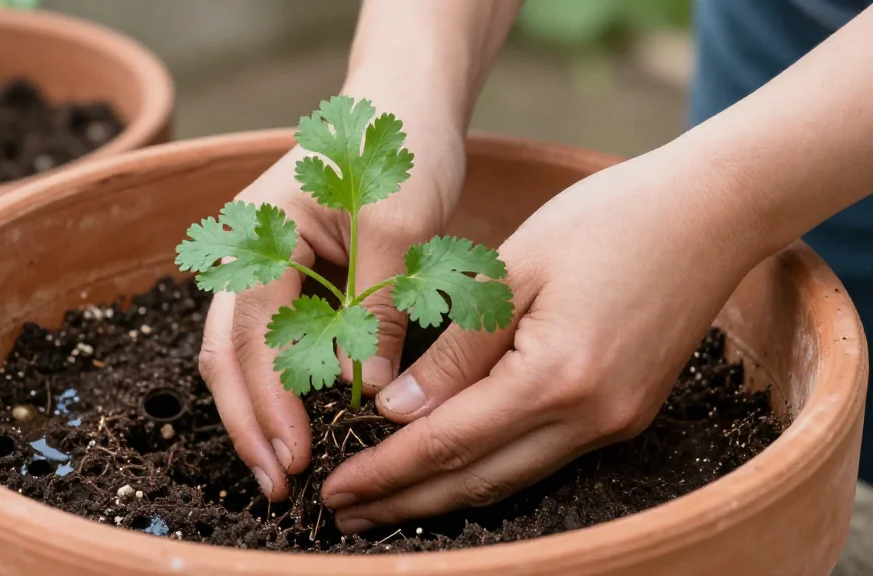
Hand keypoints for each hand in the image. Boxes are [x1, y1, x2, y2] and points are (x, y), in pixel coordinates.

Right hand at [198, 121, 465, 501]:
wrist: (404, 106)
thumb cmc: (400, 150)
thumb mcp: (399, 226)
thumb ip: (378, 306)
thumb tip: (367, 391)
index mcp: (259, 232)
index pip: (254, 332)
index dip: (270, 401)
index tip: (295, 455)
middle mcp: (245, 252)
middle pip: (229, 352)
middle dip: (250, 421)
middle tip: (278, 483)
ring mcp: (261, 266)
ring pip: (242, 353)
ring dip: (259, 410)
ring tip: (281, 465)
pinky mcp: (287, 278)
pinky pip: (271, 339)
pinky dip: (280, 384)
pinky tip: (298, 419)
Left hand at [320, 145, 767, 531]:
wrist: (711, 212)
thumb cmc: (608, 220)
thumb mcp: (514, 270)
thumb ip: (456, 350)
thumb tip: (398, 412)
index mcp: (557, 376)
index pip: (448, 442)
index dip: (387, 471)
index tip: (336, 490)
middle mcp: (591, 418)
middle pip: (478, 479)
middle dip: (405, 501)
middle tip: (345, 515)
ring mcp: (615, 423)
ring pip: (511, 479)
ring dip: (445, 496)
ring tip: (386, 506)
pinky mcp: (625, 415)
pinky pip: (543, 459)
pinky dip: (490, 470)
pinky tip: (455, 470)